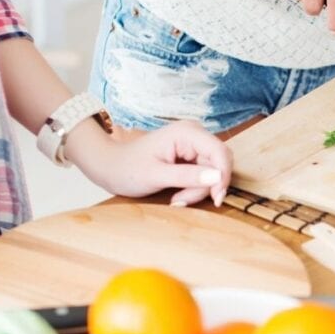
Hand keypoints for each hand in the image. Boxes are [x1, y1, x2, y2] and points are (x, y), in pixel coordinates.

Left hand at [70, 120, 232, 206]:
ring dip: (199, 190)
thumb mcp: (156, 175)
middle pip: (218, 163)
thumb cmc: (127, 168)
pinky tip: (179, 194)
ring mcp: (194, 144)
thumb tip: (218, 177)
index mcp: (186, 132)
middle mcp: (194, 134)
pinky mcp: (192, 155)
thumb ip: (187, 176)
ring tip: (177, 199)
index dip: (223, 176)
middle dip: (206, 186)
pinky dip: (195, 188)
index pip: (220, 152)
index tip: (216, 199)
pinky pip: (206, 174)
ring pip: (214, 171)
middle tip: (182, 201)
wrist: (111, 167)